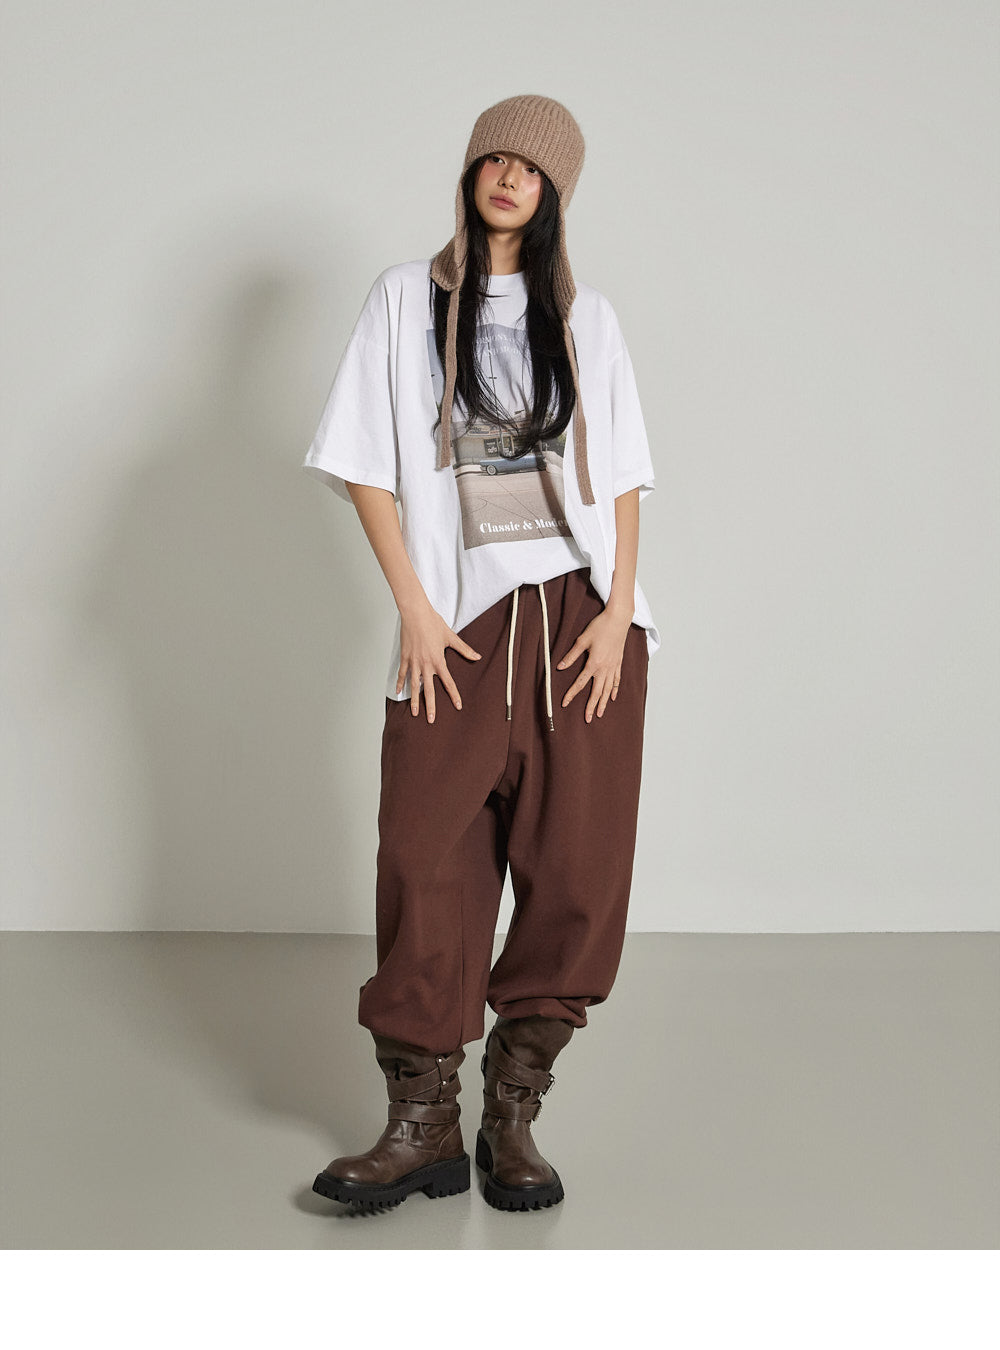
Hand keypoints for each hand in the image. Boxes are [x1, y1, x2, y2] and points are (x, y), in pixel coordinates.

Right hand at [397, 601, 481, 722]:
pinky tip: (399, 693)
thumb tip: (477, 656)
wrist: (415, 614)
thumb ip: (464, 649)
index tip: (457, 706)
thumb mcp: (451, 637)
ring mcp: (414, 662)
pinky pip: (402, 674)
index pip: (448, 682)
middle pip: (429, 690)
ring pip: (414, 686)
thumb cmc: (433, 623)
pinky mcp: (405, 658)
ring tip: (415, 713)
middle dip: (431, 706)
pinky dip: (400, 684)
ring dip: (415, 700)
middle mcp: (426, 665)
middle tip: (431, 720)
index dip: (454, 695)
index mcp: (439, 660)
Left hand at [556, 606, 632, 722]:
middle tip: (588, 719)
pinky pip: (617, 680)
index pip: (580, 683)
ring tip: (600, 714)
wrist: (618, 619)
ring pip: (608, 689)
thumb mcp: (582, 640)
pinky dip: (614, 690)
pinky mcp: (619, 663)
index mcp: (594, 663)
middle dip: (591, 706)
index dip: (571, 694)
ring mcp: (613, 666)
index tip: (565, 703)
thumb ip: (571, 655)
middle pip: (597, 692)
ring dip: (604, 702)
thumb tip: (559, 666)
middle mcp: (605, 668)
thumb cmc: (600, 627)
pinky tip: (612, 697)